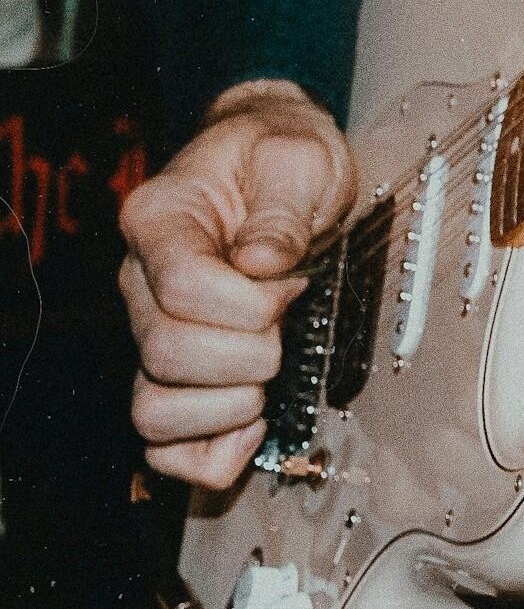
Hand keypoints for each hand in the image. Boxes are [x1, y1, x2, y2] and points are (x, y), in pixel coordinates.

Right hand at [118, 81, 354, 488]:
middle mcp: (140, 281)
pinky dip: (208, 451)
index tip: (291, 283)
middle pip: (166, 353)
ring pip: (153, 409)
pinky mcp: (175, 370)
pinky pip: (162, 443)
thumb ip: (283, 207)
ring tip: (271, 371)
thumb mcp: (299, 157)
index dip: (248, 304)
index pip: (182, 289)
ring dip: (228, 405)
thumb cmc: (284, 156)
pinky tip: (254, 422)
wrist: (277, 162)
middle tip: (288, 322)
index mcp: (160, 220)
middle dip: (248, 352)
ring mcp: (152, 331)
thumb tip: (265, 264)